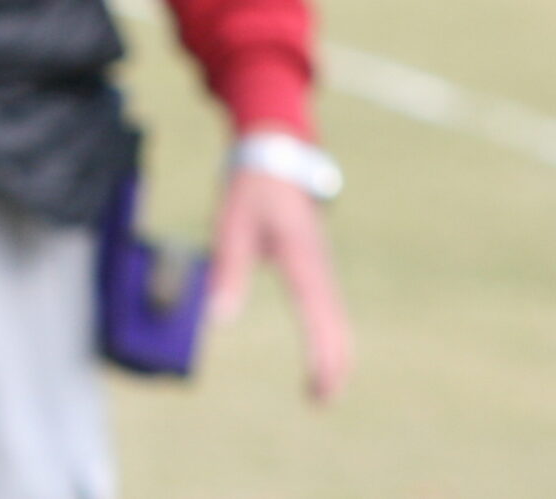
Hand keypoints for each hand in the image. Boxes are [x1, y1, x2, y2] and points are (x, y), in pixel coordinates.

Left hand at [208, 168, 351, 402]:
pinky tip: (325, 350)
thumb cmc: (251, 190)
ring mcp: (322, 266)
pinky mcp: (317, 265)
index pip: (316, 316)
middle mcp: (319, 267)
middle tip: (320, 401)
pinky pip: (329, 306)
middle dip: (332, 364)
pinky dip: (331, 334)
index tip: (318, 386)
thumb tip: (219, 318)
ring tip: (322, 388)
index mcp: (300, 259)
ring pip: (336, 318)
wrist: (275, 155)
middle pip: (335, 324)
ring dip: (334, 352)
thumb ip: (227, 270)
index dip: (319, 354)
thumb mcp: (231, 225)